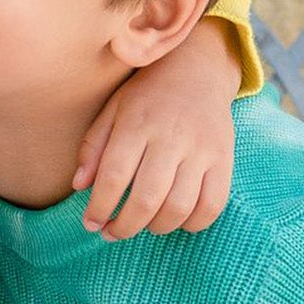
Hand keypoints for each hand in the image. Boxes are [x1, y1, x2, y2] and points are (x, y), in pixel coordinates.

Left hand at [74, 17, 244, 239]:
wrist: (198, 71)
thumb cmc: (147, 96)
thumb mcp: (113, 110)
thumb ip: (94, 147)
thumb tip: (80, 187)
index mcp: (137, 123)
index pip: (114, 176)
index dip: (100, 208)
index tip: (91, 223)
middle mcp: (171, 137)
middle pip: (146, 199)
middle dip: (124, 227)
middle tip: (113, 232)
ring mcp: (201, 150)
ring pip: (179, 207)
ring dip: (156, 227)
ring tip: (144, 224)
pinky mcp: (224, 160)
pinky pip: (212, 205)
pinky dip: (192, 223)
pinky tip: (177, 219)